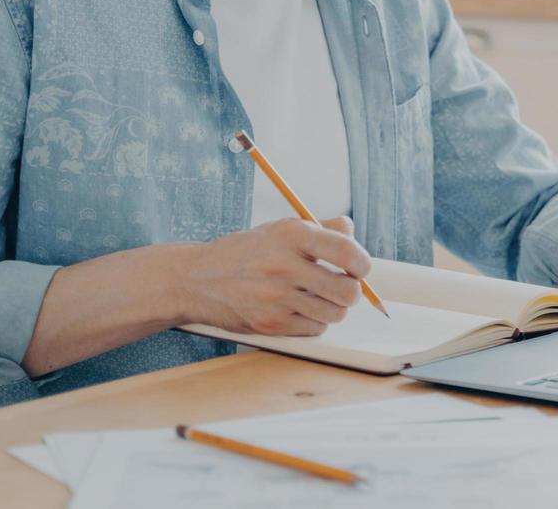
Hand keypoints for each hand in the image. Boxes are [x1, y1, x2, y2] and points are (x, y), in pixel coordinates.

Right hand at [180, 216, 369, 335]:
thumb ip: (319, 228)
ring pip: (334, 313)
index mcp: (291, 234)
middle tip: (343, 286)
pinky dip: (314, 322)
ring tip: (318, 297)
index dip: (362, 263)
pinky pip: (314, 329)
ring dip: (333, 307)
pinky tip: (299, 309)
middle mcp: (284, 265)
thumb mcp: (278, 229)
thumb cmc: (244, 252)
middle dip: (352, 290)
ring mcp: (276, 298)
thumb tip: (350, 230)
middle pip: (347, 290)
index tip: (359, 268)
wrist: (196, 279)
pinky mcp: (270, 324)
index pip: (347, 252)